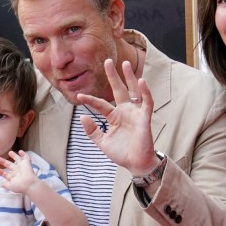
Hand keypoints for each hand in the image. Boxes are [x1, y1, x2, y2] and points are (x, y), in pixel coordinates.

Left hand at [0, 150, 37, 194]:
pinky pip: (26, 158)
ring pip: (17, 160)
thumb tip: (1, 185)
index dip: (1, 172)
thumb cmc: (19, 186)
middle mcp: (17, 171)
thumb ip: (6, 185)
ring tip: (10, 152)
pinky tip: (20, 151)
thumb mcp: (10, 186)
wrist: (28, 184)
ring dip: (14, 156)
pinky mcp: (27, 163)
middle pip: (9, 165)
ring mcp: (22, 167)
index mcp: (13, 177)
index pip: (6, 174)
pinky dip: (24, 154)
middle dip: (4, 162)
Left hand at [77, 59, 158, 174]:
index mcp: (115, 116)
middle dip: (113, 75)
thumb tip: (82, 116)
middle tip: (107, 61)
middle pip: (119, 89)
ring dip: (130, 77)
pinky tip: (141, 81)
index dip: (90, 100)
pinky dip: (145, 92)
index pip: (101, 104)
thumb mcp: (102, 142)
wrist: (135, 164)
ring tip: (125, 63)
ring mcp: (136, 113)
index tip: (78, 95)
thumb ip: (92, 130)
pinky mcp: (145, 117)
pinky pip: (147, 102)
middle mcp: (126, 111)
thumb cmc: (121, 153)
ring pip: (134, 91)